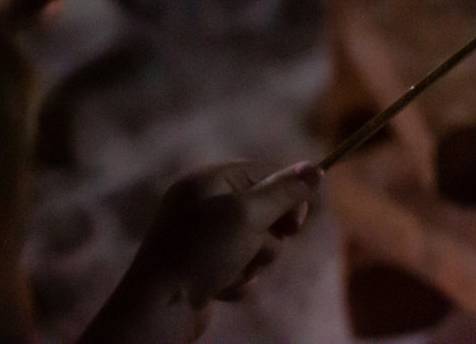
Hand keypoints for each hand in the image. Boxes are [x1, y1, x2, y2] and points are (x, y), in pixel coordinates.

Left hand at [80, 161, 320, 343]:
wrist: (159, 308)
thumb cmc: (204, 250)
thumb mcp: (249, 214)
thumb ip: (285, 191)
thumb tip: (316, 168)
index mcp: (208, 181)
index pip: (263, 172)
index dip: (286, 194)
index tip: (298, 221)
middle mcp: (202, 205)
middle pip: (262, 208)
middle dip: (268, 233)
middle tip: (264, 247)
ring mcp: (200, 238)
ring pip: (253, 241)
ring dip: (254, 259)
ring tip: (236, 270)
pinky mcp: (201, 268)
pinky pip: (237, 265)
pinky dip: (237, 277)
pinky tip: (222, 287)